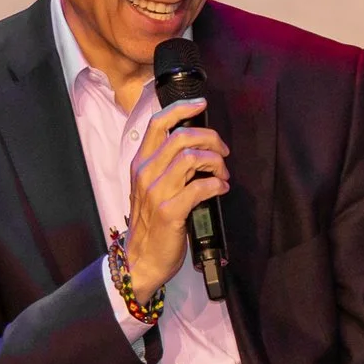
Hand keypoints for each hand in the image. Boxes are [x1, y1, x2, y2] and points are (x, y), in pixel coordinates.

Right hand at [123, 98, 228, 292]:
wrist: (141, 260)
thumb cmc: (150, 223)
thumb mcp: (150, 188)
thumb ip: (166, 166)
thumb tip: (196, 146)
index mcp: (140, 164)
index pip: (158, 124)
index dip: (181, 108)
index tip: (201, 104)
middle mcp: (146, 173)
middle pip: (182, 136)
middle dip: (210, 139)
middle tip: (223, 152)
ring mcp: (156, 192)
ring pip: (192, 158)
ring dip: (216, 163)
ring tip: (222, 175)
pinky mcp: (170, 212)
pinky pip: (200, 187)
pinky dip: (217, 185)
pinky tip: (221, 190)